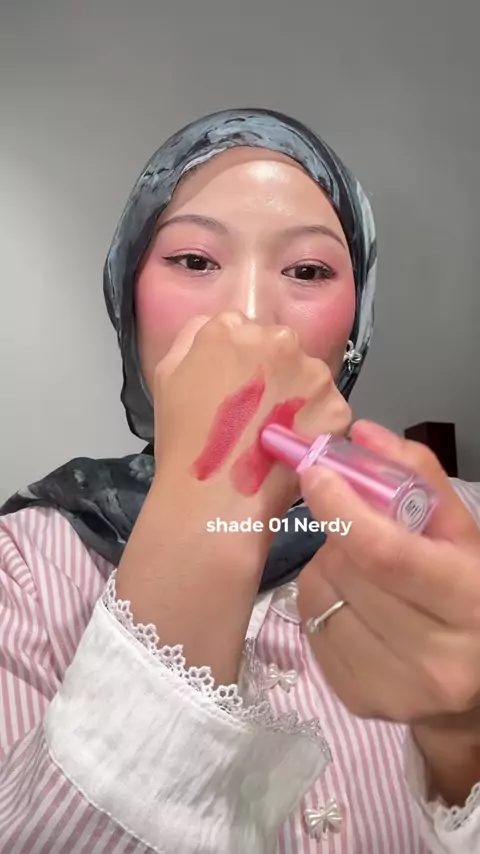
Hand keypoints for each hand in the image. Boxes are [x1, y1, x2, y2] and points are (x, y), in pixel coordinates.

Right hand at [154, 311, 350, 533]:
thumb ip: (193, 336)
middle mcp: (278, 340)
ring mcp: (313, 374)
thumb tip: (221, 328)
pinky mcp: (336, 407)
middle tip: (255, 415)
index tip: (234, 389)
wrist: (215, 496)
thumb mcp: (166, 374)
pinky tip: (291, 446)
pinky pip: (327, 410)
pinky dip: (314, 425)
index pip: (245, 331)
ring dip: (297, 398)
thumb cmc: (183, 439)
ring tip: (273, 434)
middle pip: (281, 348)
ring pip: (308, 377)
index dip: (240, 363)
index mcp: (233, 328)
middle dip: (272, 374)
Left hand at [297, 420, 479, 731]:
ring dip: (325, 569)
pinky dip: (318, 603)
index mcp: (470, 604)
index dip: (342, 508)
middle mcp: (435, 658)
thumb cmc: (469, 594)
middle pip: (345, 571)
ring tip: (358, 572)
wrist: (473, 686)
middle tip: (355, 531)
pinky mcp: (357, 702)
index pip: (386, 553)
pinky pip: (308, 628)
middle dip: (336, 536)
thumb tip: (362, 432)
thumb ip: (417, 476)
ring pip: (317, 597)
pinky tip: (350, 604)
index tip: (317, 473)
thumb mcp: (461, 533)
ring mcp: (393, 688)